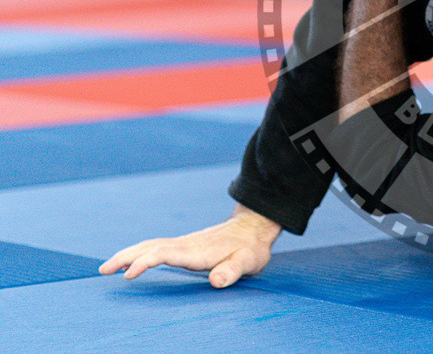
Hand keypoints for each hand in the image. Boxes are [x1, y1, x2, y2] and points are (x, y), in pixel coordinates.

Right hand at [98, 204, 281, 287]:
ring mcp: (184, 244)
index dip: (145, 263)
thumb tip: (216, 281)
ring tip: (107, 267)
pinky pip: (156, 247)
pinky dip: (139, 253)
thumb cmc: (250, 248)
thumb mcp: (248, 261)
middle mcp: (186, 245)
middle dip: (126, 257)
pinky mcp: (185, 245)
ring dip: (128, 254)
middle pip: (150, 247)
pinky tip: (131, 261)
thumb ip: (233, 271)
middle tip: (103, 270)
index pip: (165, 254)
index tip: (129, 274)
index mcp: (197, 251)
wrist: (252, 228)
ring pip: (150, 245)